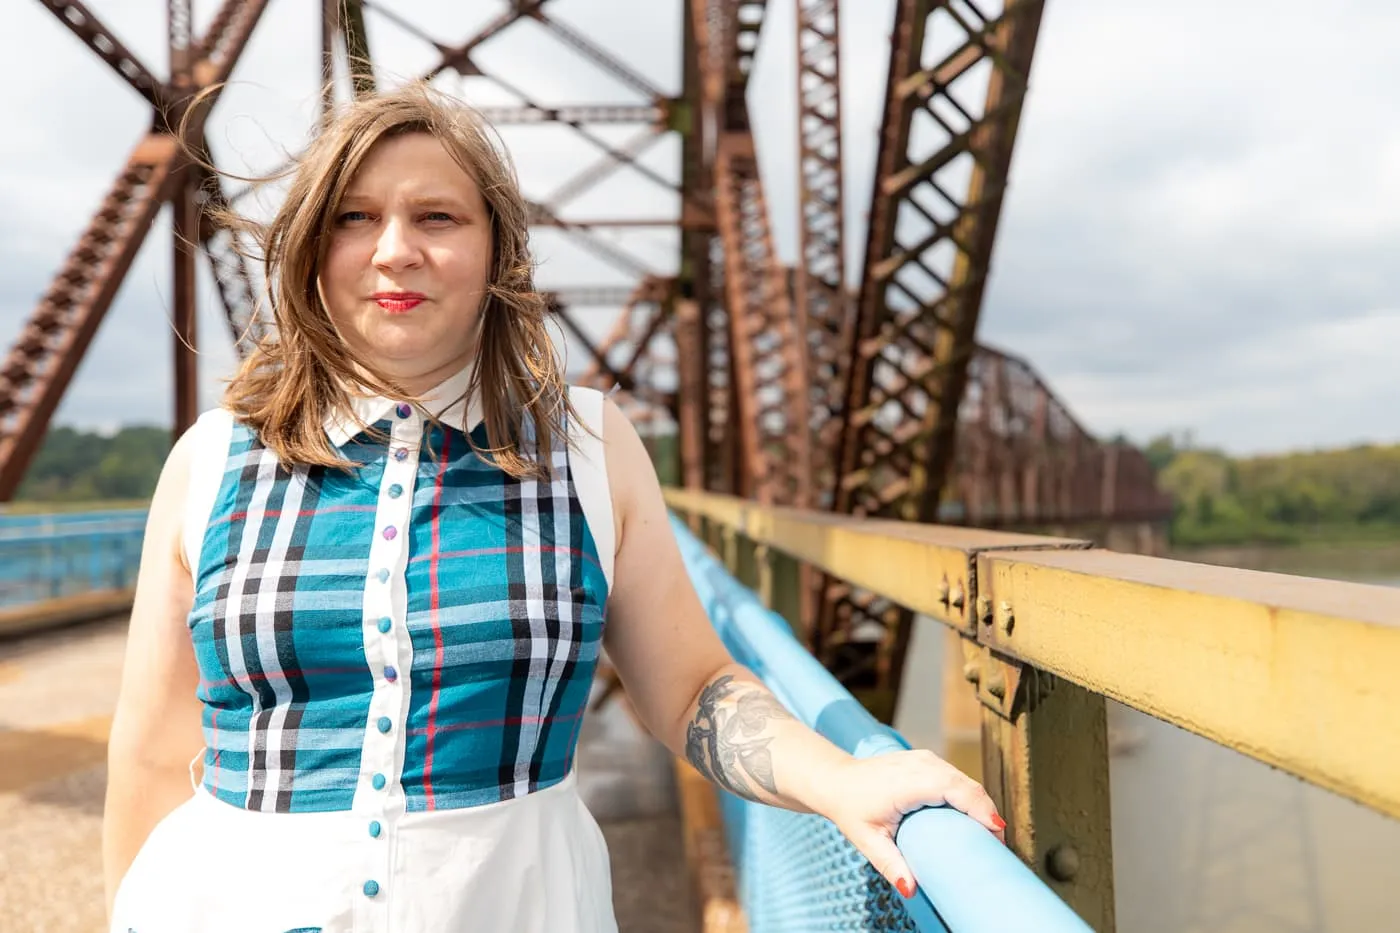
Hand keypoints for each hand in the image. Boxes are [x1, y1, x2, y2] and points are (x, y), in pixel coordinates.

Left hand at [818, 749, 1005, 897]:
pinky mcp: (927, 760)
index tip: (997, 833)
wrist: (837, 780)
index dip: (980, 809)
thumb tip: (910, 889)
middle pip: (967, 785)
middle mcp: (921, 764)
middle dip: (986, 812)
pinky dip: (968, 795)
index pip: (955, 790)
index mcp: (909, 782)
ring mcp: (925, 759)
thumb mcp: (868, 840)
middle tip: (997, 844)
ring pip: (964, 780)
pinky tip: (972, 817)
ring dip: (979, 804)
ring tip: (989, 834)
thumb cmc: (851, 807)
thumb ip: (890, 864)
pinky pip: (955, 777)